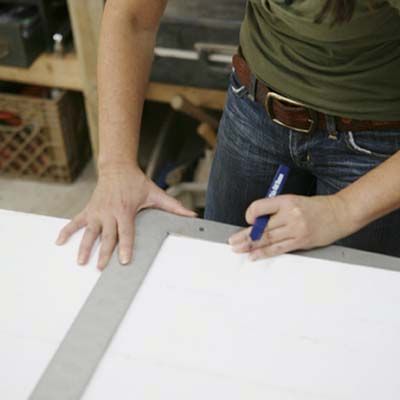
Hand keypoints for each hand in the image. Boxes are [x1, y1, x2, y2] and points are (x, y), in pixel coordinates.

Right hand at [56, 165, 195, 269]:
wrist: (117, 168)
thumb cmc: (137, 182)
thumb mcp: (156, 193)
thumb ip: (173, 206)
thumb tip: (191, 216)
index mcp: (125, 210)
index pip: (126, 232)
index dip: (125, 246)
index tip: (123, 260)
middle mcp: (109, 212)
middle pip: (107, 236)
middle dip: (104, 253)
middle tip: (101, 268)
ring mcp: (97, 211)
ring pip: (89, 232)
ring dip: (84, 247)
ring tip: (81, 261)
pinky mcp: (89, 210)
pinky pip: (76, 221)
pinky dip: (67, 231)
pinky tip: (60, 241)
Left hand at [229, 194, 353, 260]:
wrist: (340, 213)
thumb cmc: (315, 207)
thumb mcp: (294, 200)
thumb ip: (276, 210)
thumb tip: (256, 223)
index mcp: (286, 200)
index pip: (261, 207)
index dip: (251, 214)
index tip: (248, 220)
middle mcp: (290, 214)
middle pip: (262, 227)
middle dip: (244, 236)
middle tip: (232, 242)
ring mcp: (296, 229)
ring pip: (268, 239)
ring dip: (251, 246)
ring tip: (238, 249)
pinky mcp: (301, 241)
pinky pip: (279, 249)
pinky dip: (264, 253)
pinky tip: (254, 256)